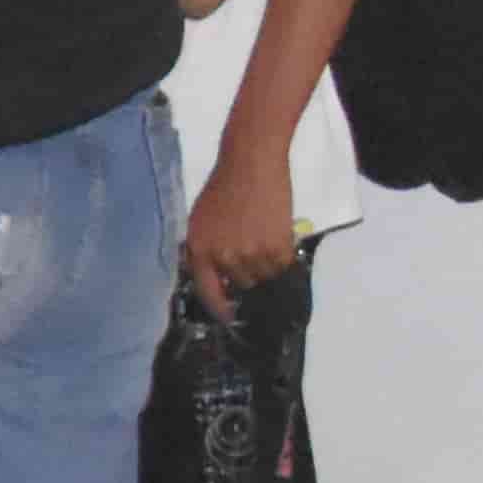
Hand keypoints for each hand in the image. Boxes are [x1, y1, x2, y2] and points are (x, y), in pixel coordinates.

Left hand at [182, 136, 299, 319]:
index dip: (219, 308)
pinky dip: (282, 254)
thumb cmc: (223, 189)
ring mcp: (251, 254)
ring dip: (266, 262)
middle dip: (246, 271)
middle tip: (251, 246)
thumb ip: (204, 250)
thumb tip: (215, 276)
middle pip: (241, 283)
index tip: (229, 317)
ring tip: (263, 235)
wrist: (250, 165)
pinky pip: (282, 265)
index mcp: (199, 251)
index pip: (207, 291)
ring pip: (264, 275)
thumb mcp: (200, 222)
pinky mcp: (276, 246)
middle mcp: (223, 257)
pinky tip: (277, 233)